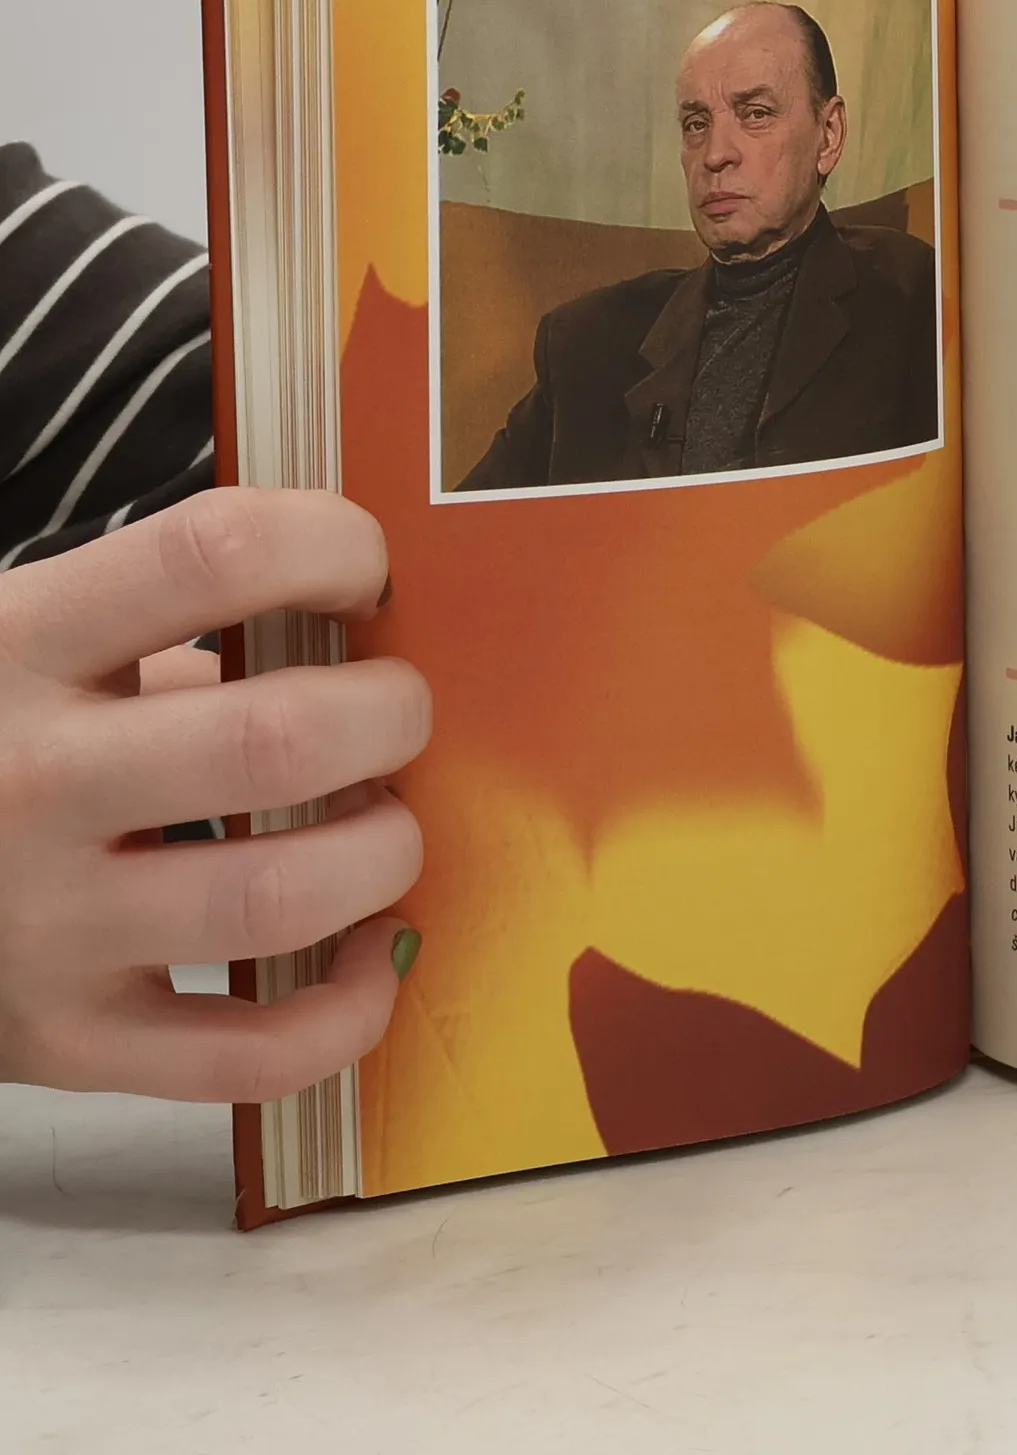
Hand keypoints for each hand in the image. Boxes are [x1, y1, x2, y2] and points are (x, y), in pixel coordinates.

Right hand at [0, 488, 429, 1099]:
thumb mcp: (33, 644)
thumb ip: (173, 627)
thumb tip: (361, 624)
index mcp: (21, 646)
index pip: (212, 554)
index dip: (330, 547)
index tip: (364, 573)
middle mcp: (31, 781)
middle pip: (276, 740)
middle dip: (390, 716)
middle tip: (396, 714)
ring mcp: (45, 924)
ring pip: (280, 898)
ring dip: (383, 855)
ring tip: (382, 826)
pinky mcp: (68, 1040)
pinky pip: (250, 1052)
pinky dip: (350, 1007)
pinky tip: (371, 948)